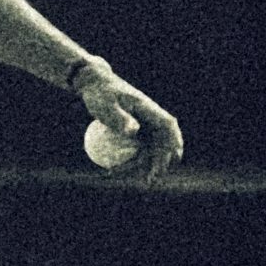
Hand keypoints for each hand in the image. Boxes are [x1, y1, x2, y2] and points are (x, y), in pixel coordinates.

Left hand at [73, 56, 183, 184]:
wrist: (93, 85)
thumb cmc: (99, 94)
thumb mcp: (105, 104)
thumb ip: (119, 117)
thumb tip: (134, 132)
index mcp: (148, 108)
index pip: (167, 125)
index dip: (173, 141)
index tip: (172, 158)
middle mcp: (149, 118)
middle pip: (162, 141)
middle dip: (161, 161)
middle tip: (152, 179)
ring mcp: (142, 125)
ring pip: (148, 148)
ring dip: (142, 165)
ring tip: (131, 179)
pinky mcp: (133, 131)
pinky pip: (134, 148)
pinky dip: (128, 160)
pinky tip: (114, 170)